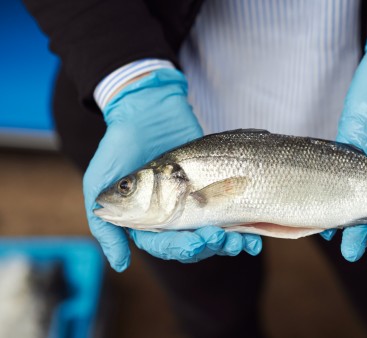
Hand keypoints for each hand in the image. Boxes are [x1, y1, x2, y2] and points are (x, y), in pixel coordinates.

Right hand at [83, 68, 261, 271]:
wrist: (148, 109)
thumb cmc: (119, 147)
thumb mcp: (100, 184)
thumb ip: (106, 226)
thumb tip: (120, 265)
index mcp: (145, 221)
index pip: (164, 246)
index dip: (180, 249)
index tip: (195, 243)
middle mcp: (171, 218)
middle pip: (192, 246)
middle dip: (208, 247)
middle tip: (221, 239)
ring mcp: (194, 205)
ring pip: (214, 237)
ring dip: (228, 245)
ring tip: (240, 242)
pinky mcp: (214, 192)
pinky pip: (230, 218)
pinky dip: (243, 232)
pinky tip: (252, 239)